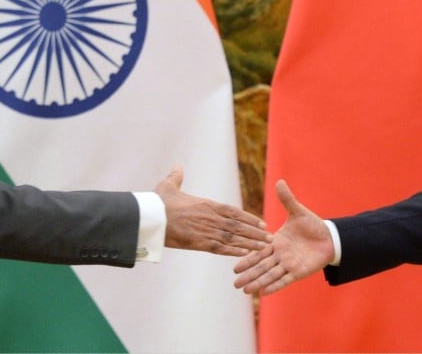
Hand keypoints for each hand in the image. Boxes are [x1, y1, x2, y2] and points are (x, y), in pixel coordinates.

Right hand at [154, 166, 271, 255]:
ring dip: (250, 243)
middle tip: (271, 238)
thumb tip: (177, 166)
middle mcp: (211, 217)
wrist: (151, 216)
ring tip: (264, 248)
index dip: (249, 218)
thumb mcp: (169, 186)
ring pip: (233, 238)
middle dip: (256, 232)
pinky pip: (221, 248)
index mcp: (207, 204)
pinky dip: (234, 251)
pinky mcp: (198, 243)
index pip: (234, 211)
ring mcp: (206, 230)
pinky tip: (246, 254)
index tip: (261, 223)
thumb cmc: (159, 202)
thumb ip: (176, 177)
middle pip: (239, 226)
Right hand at [233, 179, 334, 294]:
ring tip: (245, 291)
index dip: (247, 259)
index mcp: (276, 242)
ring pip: (270, 275)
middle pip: (261, 267)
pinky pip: (284, 280)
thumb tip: (280, 181)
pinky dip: (274, 286)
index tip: (234, 266)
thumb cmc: (312, 225)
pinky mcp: (298, 272)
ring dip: (258, 282)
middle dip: (248, 275)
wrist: (329, 237)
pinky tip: (263, 293)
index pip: (258, 251)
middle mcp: (280, 255)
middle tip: (234, 284)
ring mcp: (288, 265)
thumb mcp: (298, 211)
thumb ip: (287, 199)